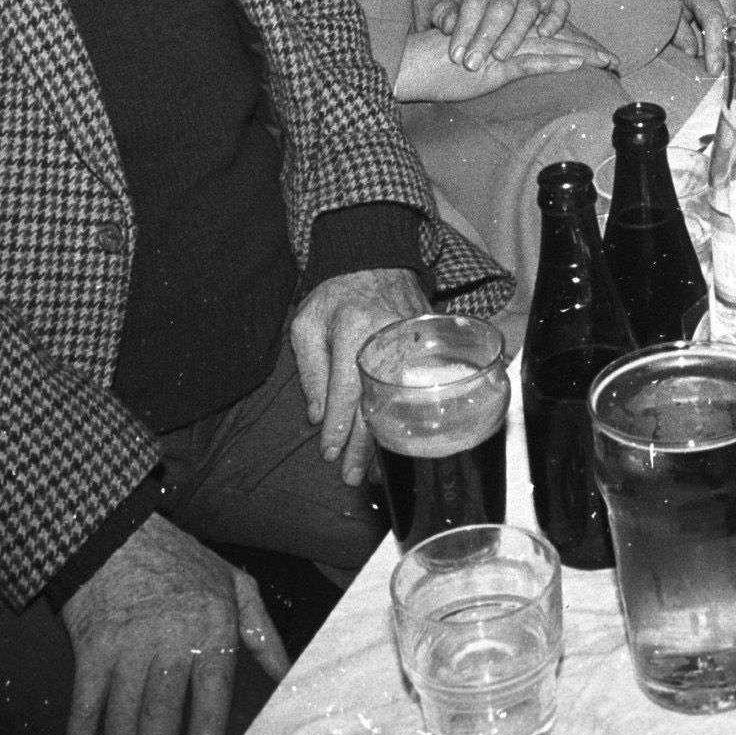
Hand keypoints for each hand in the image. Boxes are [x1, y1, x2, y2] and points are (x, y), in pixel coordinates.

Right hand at [60, 513, 289, 734]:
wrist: (115, 530)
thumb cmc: (180, 560)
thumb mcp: (234, 582)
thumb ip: (262, 631)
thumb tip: (286, 674)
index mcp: (210, 623)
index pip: (210, 683)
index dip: (203, 723)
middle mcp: (167, 638)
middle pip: (159, 715)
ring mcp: (125, 645)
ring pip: (120, 720)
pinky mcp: (91, 649)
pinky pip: (83, 705)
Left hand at [286, 267, 432, 475]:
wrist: (373, 257)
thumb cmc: (335, 292)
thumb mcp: (307, 325)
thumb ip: (311, 371)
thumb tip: (319, 415)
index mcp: (353, 333)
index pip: (346, 393)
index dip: (338, 428)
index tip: (329, 455)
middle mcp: (388, 340)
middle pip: (378, 404)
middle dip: (363, 446)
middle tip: (353, 477)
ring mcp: (413, 342)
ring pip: (402, 400)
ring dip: (389, 437)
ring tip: (377, 469)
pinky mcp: (428, 344)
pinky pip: (421, 385)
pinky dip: (411, 414)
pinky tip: (405, 437)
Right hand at [392, 19, 613, 103]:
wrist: (416, 64)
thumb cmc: (440, 67)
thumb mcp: (476, 64)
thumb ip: (497, 64)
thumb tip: (514, 70)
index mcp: (507, 36)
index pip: (549, 38)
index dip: (574, 45)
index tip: (597, 55)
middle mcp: (511, 36)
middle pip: (557, 40)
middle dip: (587, 49)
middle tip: (614, 59)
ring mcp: (506, 48)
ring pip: (552, 47)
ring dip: (582, 54)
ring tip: (606, 60)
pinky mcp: (498, 63)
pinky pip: (533, 61)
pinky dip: (557, 63)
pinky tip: (578, 64)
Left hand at [438, 0, 568, 72]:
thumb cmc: (470, 1)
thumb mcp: (451, 2)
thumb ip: (445, 13)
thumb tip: (447, 27)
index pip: (474, 2)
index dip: (464, 29)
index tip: (456, 56)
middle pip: (501, 7)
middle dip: (486, 37)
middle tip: (473, 63)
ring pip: (528, 8)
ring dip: (515, 34)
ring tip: (500, 57)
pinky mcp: (549, 0)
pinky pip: (559, 6)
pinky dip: (555, 19)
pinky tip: (545, 35)